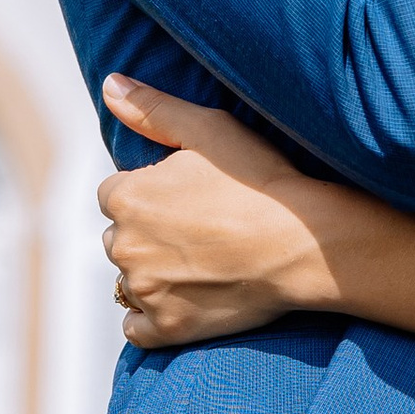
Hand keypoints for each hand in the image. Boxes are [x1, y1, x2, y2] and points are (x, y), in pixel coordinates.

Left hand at [98, 77, 338, 348]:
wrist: (305, 242)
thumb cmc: (260, 181)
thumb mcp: (208, 129)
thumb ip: (152, 108)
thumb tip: (110, 84)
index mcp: (126, 197)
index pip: (116, 195)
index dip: (151, 195)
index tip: (187, 199)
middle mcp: (123, 246)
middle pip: (120, 238)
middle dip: (148, 234)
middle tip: (200, 231)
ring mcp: (144, 291)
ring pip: (131, 280)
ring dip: (153, 274)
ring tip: (202, 263)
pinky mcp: (166, 328)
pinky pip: (137, 328)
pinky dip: (152, 318)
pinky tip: (185, 300)